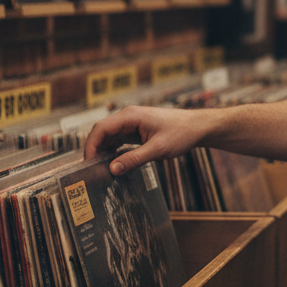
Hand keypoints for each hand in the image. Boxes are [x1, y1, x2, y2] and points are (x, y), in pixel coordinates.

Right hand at [83, 105, 210, 174]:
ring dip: (104, 152)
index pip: (101, 128)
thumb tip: (112, 170)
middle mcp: (128, 117)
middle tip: (91, 171)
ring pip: (110, 137)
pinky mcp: (137, 131)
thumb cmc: (181, 133)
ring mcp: (132, 124)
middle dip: (95, 150)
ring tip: (100, 171)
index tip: (88, 164)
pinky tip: (113, 165)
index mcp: (130, 116)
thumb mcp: (157, 149)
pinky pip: (119, 141)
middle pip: (103, 133)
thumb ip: (134, 159)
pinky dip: (114, 152)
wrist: (198, 127)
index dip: (91, 146)